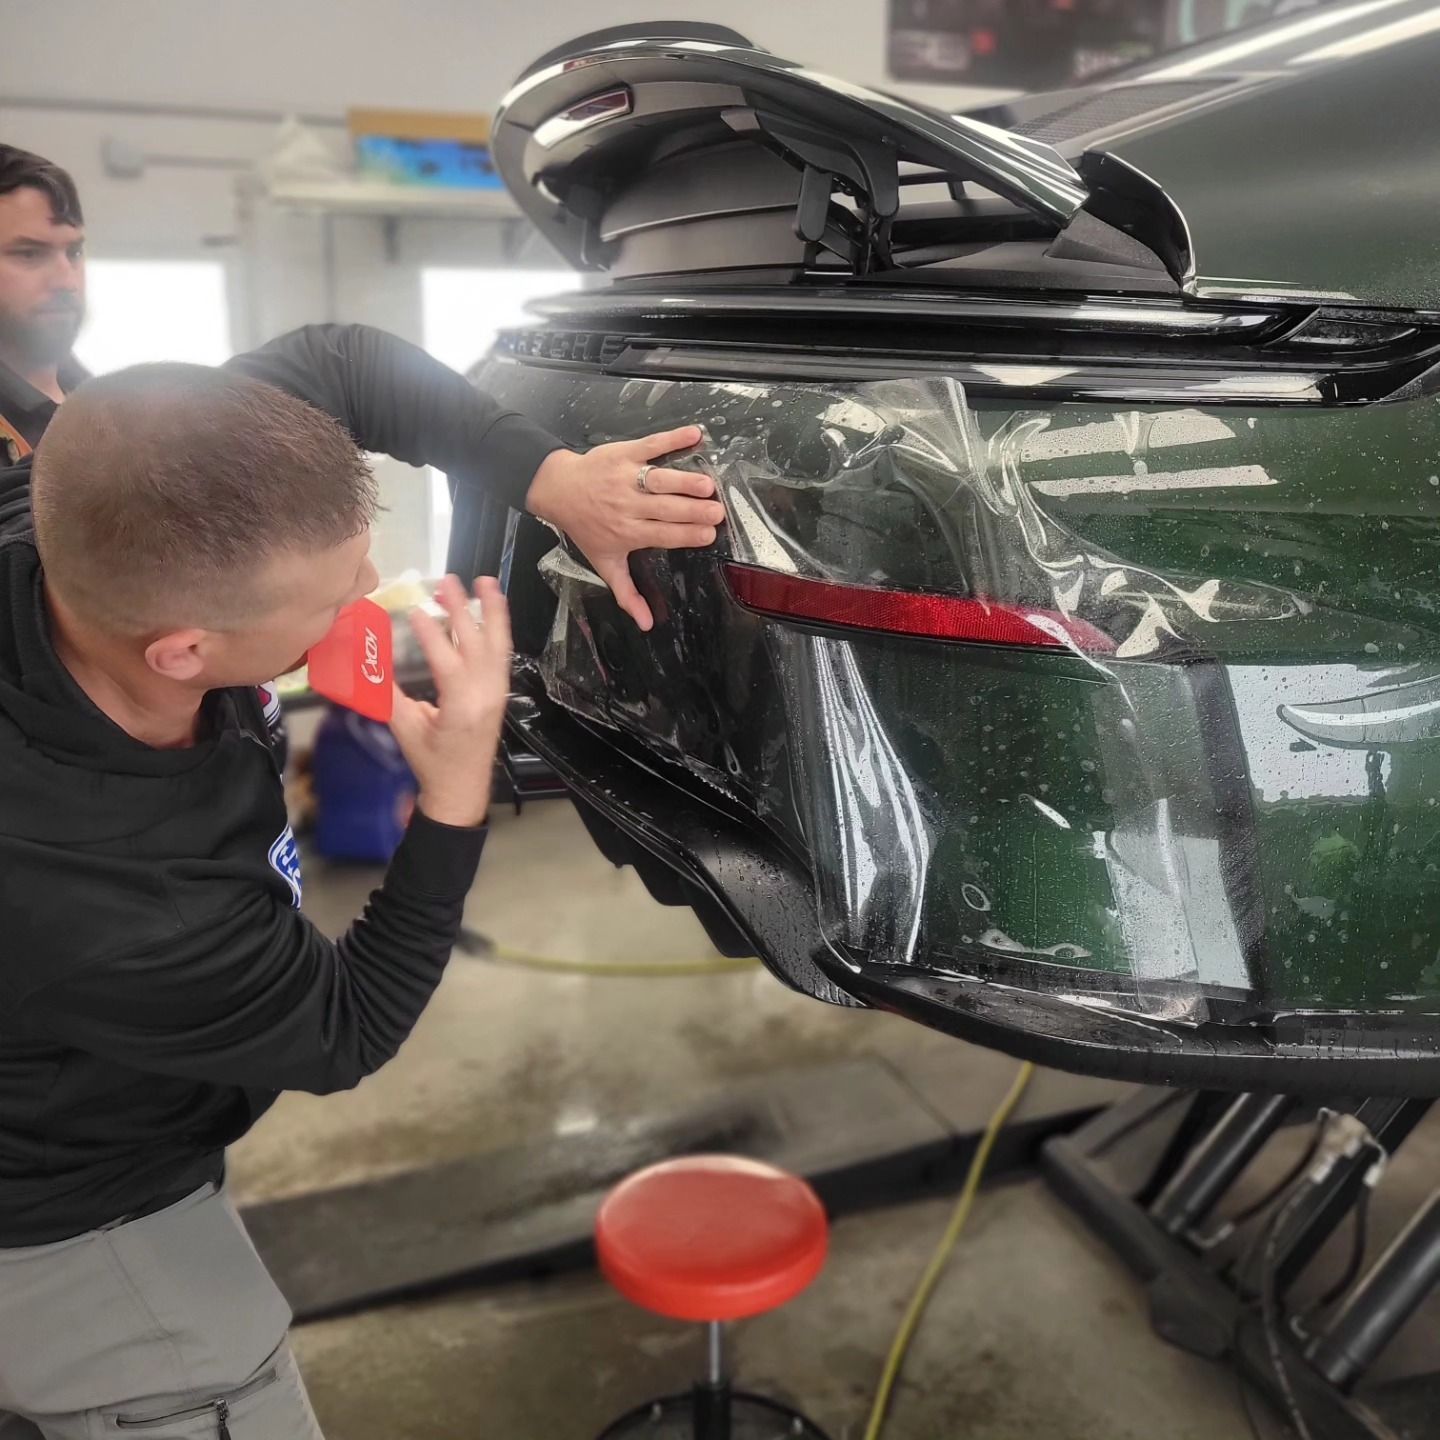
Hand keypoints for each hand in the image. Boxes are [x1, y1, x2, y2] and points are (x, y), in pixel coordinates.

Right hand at [389, 575, 511, 828]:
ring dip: (491, 612)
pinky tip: (493, 609)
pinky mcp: (500, 691)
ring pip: (498, 645)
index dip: (431, 634)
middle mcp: (485, 695)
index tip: (415, 609)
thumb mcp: (405, 729)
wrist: (462, 790)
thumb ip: (390, 695)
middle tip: (447, 581)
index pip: (447, 661)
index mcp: (461, 707)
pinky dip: (499, 629)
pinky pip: (502, 654)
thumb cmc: (432, 763)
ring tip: (484, 582)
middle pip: (476, 644)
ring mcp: (497, 692)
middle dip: (463, 609)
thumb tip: (369, 663)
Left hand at [524, 425, 724, 630]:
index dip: (687, 535)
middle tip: (717, 512)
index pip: (663, 535)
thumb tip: (646, 624)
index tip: (710, 535)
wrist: (559, 490)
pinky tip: (695, 435)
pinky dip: (673, 439)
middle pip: (666, 509)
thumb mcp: (604, 563)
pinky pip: (651, 445)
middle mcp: (627, 505)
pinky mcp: (624, 453)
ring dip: (686, 482)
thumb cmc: (586, 528)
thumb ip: (626, 592)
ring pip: (660, 479)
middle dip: (694, 510)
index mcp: (627, 532)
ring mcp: (626, 477)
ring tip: (708, 486)